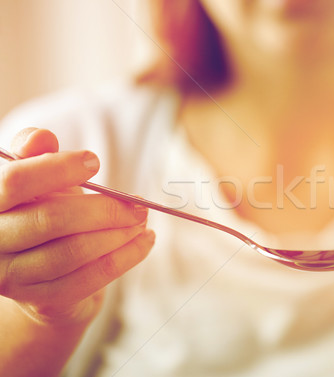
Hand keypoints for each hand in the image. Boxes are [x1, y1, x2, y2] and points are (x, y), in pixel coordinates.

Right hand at [0, 128, 154, 325]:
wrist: (40, 269)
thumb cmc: (42, 211)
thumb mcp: (37, 180)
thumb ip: (35, 154)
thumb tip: (40, 138)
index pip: (15, 182)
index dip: (57, 168)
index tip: (94, 161)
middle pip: (51, 219)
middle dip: (104, 208)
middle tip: (137, 203)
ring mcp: (11, 276)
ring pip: (73, 252)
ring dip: (119, 234)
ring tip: (142, 221)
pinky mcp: (40, 299)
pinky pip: (89, 279)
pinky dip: (125, 258)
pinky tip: (144, 242)